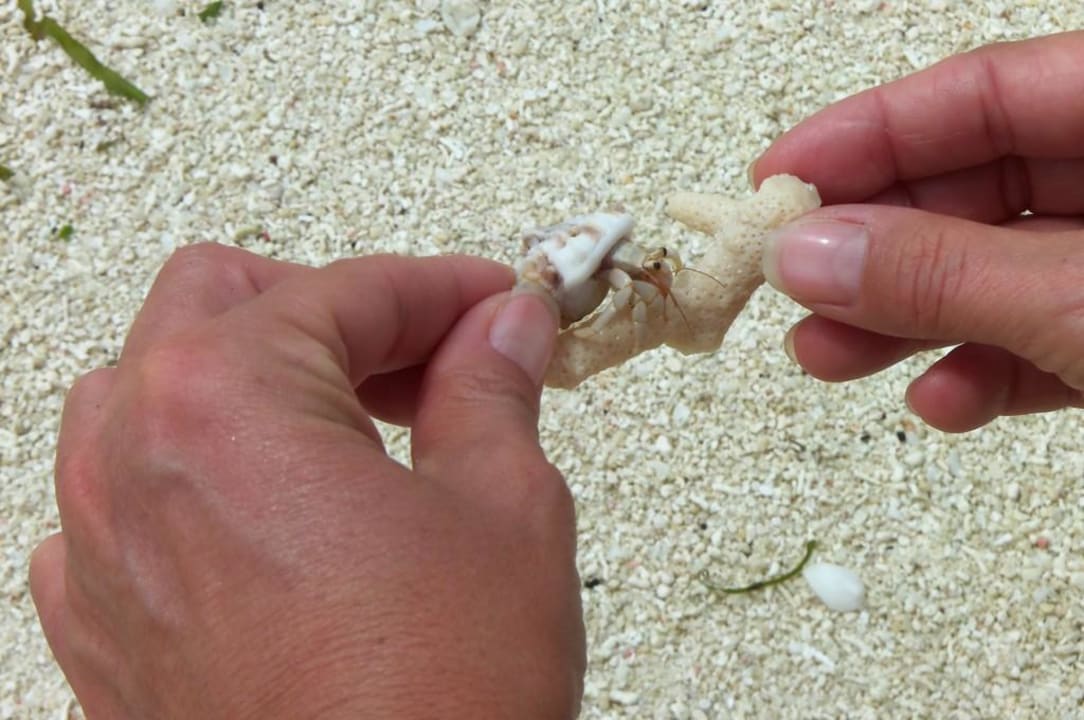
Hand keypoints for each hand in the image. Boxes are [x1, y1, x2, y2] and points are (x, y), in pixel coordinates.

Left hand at [29, 245, 583, 718]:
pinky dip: (202, 471)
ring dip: (259, 377)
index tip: (491, 304)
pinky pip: (122, 498)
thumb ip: (490, 389)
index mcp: (222, 402)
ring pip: (154, 386)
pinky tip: (277, 510)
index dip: (439, 286)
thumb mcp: (504, 509)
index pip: (345, 289)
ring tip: (353, 423)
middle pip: (221, 302)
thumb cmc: (436, 708)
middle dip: (335, 308)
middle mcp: (132, 462)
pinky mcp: (104, 625)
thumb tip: (500, 329)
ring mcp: (100, 548)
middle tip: (427, 354)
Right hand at [753, 31, 1083, 431]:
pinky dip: (987, 370)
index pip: (984, 92)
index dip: (870, 132)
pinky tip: (944, 400)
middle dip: (875, 246)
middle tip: (790, 283)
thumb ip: (945, 274)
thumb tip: (807, 254)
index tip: (775, 181)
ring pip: (1000, 270)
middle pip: (979, 186)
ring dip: (907, 319)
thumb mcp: (1081, 300)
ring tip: (829, 356)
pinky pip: (1045, 337)